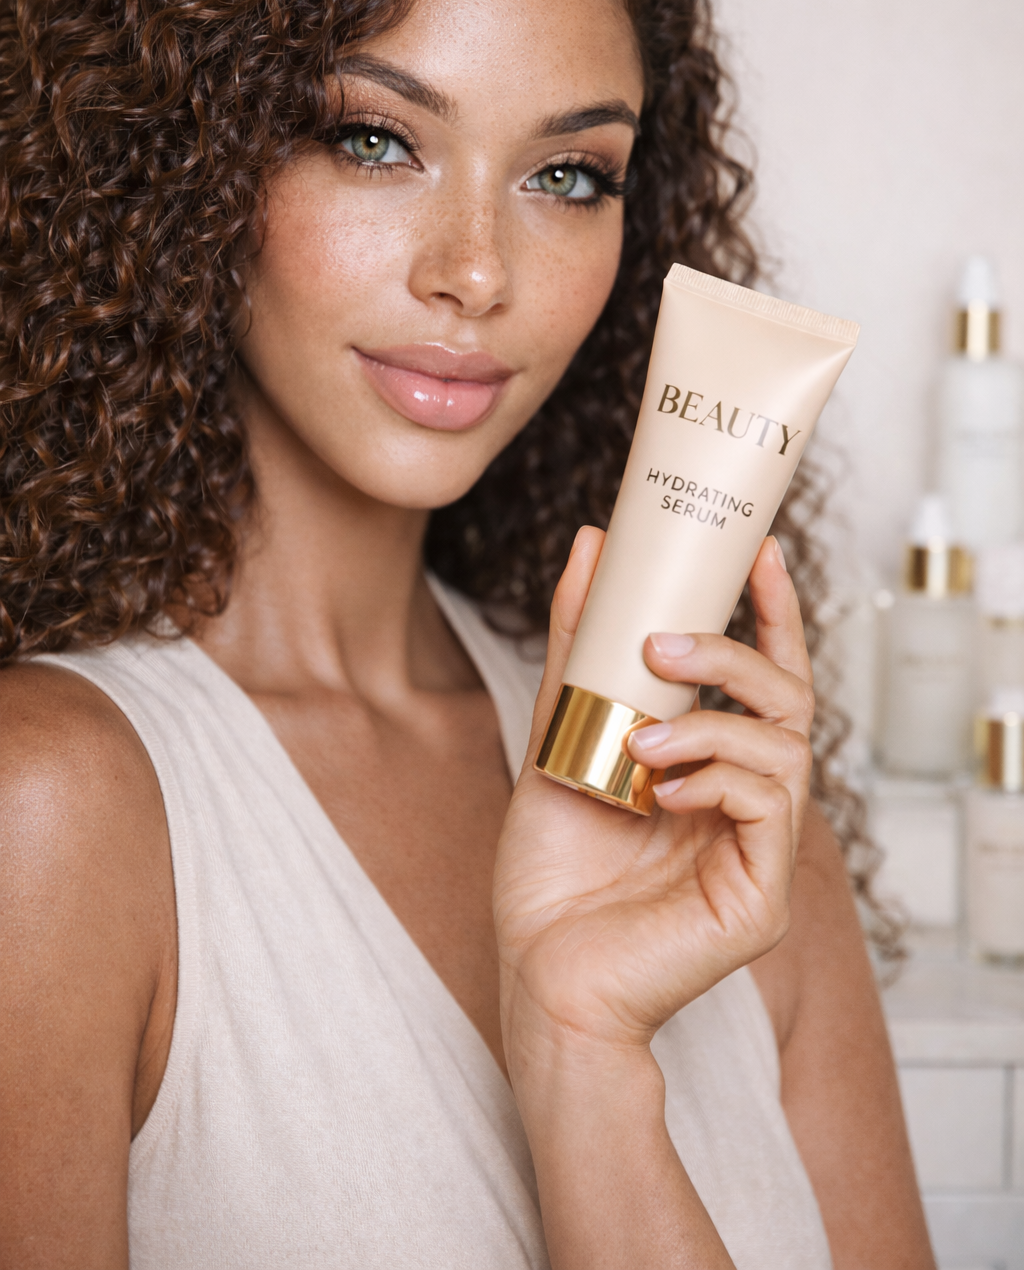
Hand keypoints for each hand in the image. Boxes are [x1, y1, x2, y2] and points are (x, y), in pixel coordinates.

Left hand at [493, 529, 813, 1068]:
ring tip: (641, 738)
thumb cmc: (550, 872)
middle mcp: (747, 805)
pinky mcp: (760, 897)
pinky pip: (771, 809)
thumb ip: (577, 651)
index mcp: (713, 769)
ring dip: (712, 726)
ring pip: (784, 751)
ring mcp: (760, 852)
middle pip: (790, 703)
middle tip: (666, 642)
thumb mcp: (557, 737)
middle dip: (738, 656)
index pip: (766, 681)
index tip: (758, 552)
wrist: (537, 976)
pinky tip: (662, 788)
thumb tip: (588, 546)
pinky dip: (718, 779)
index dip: (772, 615)